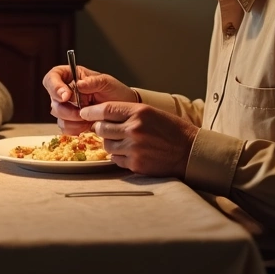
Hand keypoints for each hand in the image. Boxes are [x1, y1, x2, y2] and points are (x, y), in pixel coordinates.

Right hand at [43, 64, 136, 134]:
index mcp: (70, 76)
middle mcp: (65, 90)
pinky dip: (74, 128)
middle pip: (53, 100)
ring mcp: (66, 106)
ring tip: (89, 119)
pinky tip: (86, 126)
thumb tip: (79, 85)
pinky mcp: (70, 121)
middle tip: (82, 113)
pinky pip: (64, 127)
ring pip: (57, 115)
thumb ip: (93, 82)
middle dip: (66, 109)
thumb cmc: (115, 92)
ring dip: (72, 120)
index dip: (55, 87)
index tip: (66, 96)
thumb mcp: (107, 83)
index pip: (52, 78)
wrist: (123, 111)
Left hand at [78, 102, 198, 177]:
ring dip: (111, 143)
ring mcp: (134, 148)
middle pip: (101, 128)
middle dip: (101, 128)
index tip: (84, 113)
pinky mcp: (135, 164)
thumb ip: (127, 113)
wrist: (190, 152)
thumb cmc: (172, 131)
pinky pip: (116, 159)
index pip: (106, 109)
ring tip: (125, 141)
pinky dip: (119, 156)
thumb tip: (101, 115)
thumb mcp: (151, 113)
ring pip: (107, 145)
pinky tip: (131, 152)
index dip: (91, 111)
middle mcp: (134, 129)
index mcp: (139, 113)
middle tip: (107, 129)